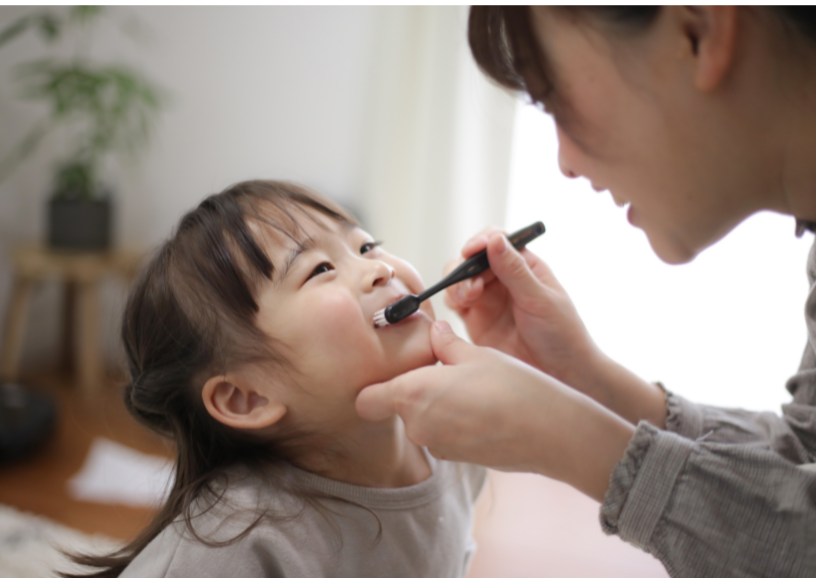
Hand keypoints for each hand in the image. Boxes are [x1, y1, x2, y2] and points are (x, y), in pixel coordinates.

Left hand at [356, 321, 634, 501]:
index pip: (366, 400)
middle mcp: (418, 426)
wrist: (550, 432)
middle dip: (417, 391)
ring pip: (424, 421)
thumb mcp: (476, 354)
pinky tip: (484, 410)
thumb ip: (446, 344)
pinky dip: (456, 423)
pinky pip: (445, 435)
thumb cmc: (512, 387)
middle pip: (399, 407)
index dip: (375, 387)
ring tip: (473, 390)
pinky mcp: (458, 459)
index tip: (393, 373)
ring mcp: (438, 446)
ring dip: (439, 407)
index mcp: (413, 394)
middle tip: (447, 371)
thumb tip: (435, 332)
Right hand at [445, 228, 599, 388]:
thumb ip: (514, 271)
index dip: (482, 241)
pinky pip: (455, 302)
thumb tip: (495, 240)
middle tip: (472, 285)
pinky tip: (459, 307)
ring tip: (467, 299)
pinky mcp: (476, 320)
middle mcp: (504, 279)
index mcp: (524, 266)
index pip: (497, 242)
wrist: (561, 376)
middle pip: (473, 259)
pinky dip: (451, 300)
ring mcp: (488, 299)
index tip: (473, 249)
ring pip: (460, 279)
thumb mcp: (540, 300)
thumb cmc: (562, 335)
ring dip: (457, 283)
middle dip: (466, 267)